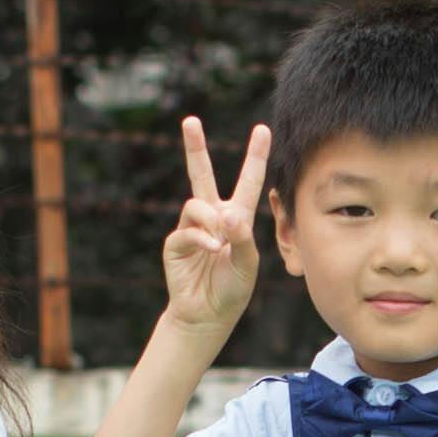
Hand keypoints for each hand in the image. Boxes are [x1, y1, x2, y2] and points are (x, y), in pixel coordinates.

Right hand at [163, 118, 268, 333]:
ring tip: (220, 243)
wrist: (207, 315)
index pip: (248, 181)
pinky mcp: (175, 243)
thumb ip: (242, 238)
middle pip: (202, 175)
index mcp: (237, 218)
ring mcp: (192, 228)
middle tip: (190, 121)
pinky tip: (212, 250)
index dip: (255, 156)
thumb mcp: (248, 264)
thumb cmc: (232, 289)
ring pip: (196, 205)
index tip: (262, 129)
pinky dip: (202, 238)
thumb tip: (226, 214)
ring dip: (210, 220)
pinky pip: (187, 230)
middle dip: (195, 147)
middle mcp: (213, 217)